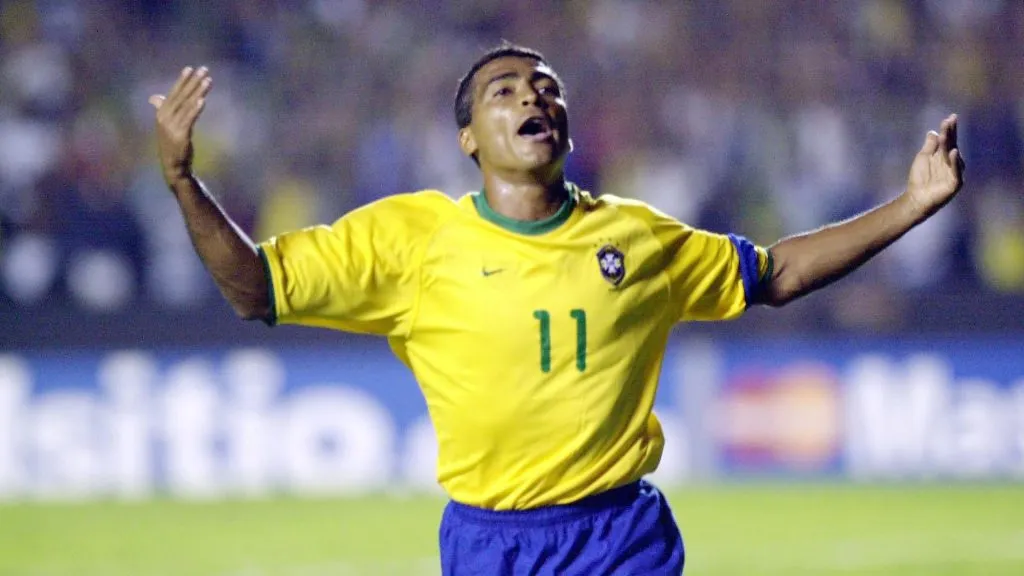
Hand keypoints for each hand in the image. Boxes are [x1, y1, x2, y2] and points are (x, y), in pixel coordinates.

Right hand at [149, 67, 212, 186]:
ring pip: (187, 105)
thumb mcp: (165, 125)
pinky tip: (202, 100)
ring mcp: (172, 126)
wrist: (173, 166)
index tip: (190, 68)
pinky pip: (189, 119)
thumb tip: (154, 97)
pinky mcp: (180, 135)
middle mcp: (164, 117)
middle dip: (193, 81)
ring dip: (198, 91)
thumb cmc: (172, 144)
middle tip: (204, 69)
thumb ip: (162, 109)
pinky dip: (195, 109)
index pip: (173, 92)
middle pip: (181, 95)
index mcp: (161, 113)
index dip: (182, 80)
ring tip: (208, 81)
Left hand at [903, 113, 965, 217]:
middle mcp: (951, 162)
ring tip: (945, 134)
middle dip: (951, 133)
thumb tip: (933, 132)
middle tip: (950, 120)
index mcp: (943, 155)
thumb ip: (929, 146)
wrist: (916, 198)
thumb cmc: (919, 179)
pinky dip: (955, 162)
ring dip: (949, 145)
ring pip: (953, 156)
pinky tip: (953, 152)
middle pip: (951, 144)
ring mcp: (954, 172)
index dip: (949, 129)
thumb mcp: (923, 158)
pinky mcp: (955, 183)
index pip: (948, 139)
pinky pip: (956, 171)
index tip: (950, 117)